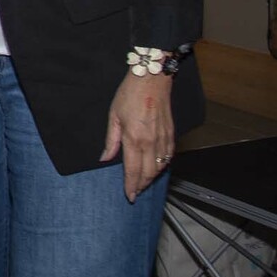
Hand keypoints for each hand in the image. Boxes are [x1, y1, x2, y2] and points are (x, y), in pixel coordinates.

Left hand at [101, 71, 174, 201]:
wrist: (151, 80)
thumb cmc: (129, 95)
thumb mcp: (113, 116)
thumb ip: (111, 140)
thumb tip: (105, 158)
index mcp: (134, 139)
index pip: (133, 170)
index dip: (131, 186)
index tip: (129, 196)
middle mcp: (151, 142)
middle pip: (148, 173)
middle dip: (141, 185)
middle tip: (135, 193)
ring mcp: (163, 139)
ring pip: (160, 167)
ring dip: (152, 178)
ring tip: (143, 183)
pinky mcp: (171, 134)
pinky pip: (168, 157)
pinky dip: (162, 167)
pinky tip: (156, 169)